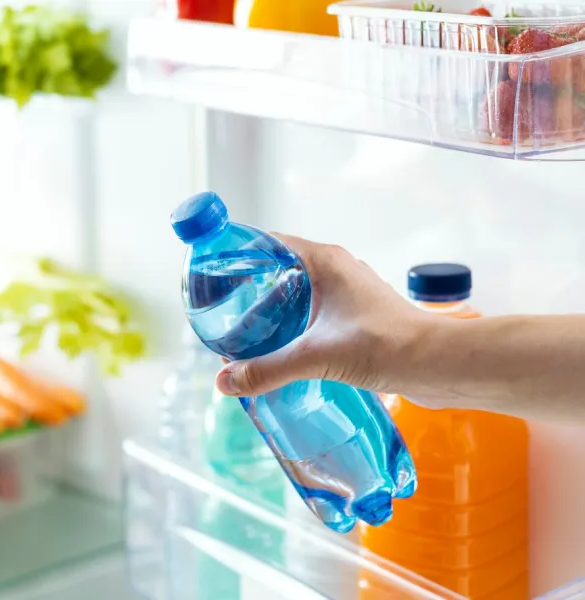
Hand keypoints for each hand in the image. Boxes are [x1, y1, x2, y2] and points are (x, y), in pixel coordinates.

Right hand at [215, 235, 435, 399]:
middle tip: (225, 315)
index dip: (240, 256)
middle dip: (252, 293)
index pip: (269, 244)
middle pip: (280, 271)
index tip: (215, 275)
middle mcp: (336, 270)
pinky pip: (316, 314)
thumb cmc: (386, 345)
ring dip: (275, 314)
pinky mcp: (358, 316)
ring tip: (249, 338)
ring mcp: (349, 293)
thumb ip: (267, 369)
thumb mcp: (316, 356)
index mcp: (324, 261)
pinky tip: (285, 353)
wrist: (437, 364)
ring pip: (299, 295)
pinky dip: (296, 328)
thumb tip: (225, 382)